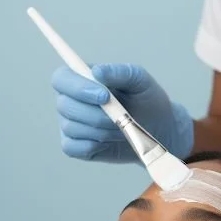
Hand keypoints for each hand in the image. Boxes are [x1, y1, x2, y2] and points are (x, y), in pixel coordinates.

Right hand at [51, 63, 193, 162]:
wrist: (158, 131)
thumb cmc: (147, 101)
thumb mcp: (140, 81)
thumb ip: (120, 72)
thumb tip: (97, 72)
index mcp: (81, 79)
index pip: (61, 79)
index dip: (78, 88)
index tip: (104, 96)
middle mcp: (71, 101)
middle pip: (64, 106)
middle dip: (94, 114)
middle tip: (120, 118)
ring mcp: (71, 125)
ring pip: (71, 128)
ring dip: (100, 131)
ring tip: (121, 129)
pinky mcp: (76, 147)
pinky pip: (72, 148)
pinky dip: (92, 145)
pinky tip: (109, 142)